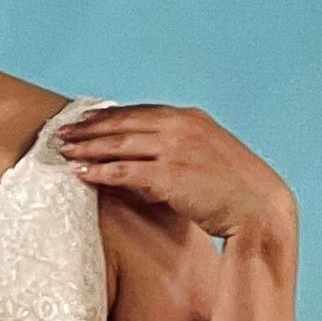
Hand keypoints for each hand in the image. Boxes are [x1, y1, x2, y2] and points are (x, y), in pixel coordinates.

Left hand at [56, 102, 294, 242]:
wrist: (261, 209)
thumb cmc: (237, 192)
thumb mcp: (209, 160)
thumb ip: (181, 152)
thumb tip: (153, 163)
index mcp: (191, 118)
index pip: (140, 111)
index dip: (109, 116)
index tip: (85, 120)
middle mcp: (180, 127)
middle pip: (123, 122)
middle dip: (89, 127)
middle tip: (61, 132)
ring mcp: (175, 149)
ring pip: (119, 143)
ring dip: (87, 147)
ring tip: (62, 150)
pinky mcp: (169, 175)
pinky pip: (124, 171)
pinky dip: (99, 171)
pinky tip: (80, 174)